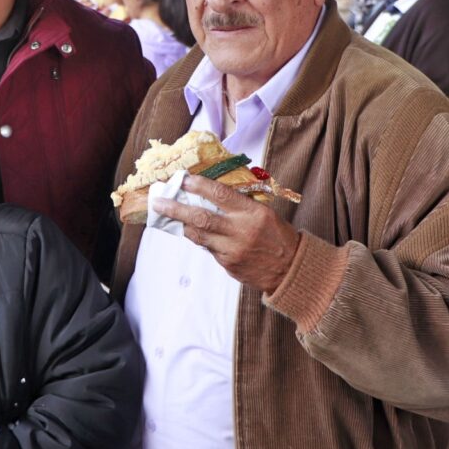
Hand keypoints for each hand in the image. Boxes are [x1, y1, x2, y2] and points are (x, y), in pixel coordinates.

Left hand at [151, 173, 299, 293]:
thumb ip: (239, 204)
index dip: (198, 186)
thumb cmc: (277, 235)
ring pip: (198, 235)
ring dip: (182, 224)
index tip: (182, 179)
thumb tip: (210, 194)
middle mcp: (240, 231)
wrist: (290, 269)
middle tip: (158, 202)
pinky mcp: (227, 265)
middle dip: (176, 209)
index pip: (220, 194)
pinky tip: (193, 231)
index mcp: (251, 213)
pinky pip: (208, 249)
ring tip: (168, 215)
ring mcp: (232, 250)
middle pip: (201, 217)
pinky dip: (200, 239)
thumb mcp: (264, 213)